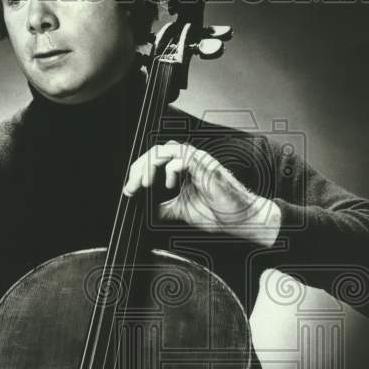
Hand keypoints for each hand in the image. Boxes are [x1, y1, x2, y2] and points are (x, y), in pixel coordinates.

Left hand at [122, 141, 281, 246]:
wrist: (239, 219)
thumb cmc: (218, 213)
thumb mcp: (181, 211)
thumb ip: (165, 206)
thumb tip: (147, 209)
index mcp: (182, 169)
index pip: (154, 160)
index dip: (138, 172)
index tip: (129, 189)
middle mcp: (189, 161)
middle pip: (156, 151)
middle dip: (139, 167)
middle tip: (132, 185)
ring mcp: (198, 161)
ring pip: (167, 149)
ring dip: (151, 164)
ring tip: (145, 182)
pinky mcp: (206, 166)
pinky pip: (184, 157)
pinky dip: (171, 168)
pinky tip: (170, 184)